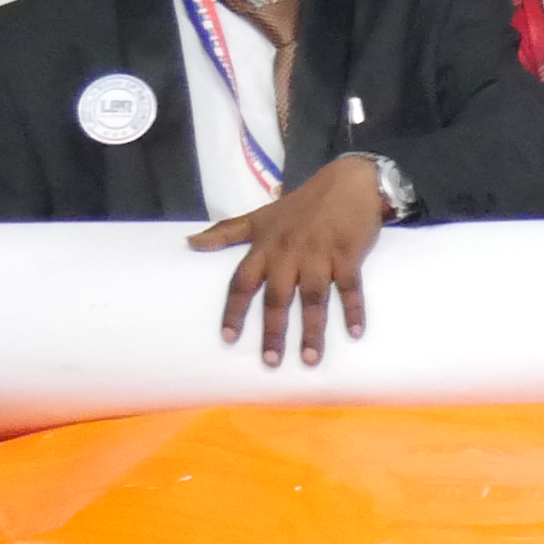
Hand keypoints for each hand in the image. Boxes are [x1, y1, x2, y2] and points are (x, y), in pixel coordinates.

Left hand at [189, 155, 391, 367]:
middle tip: (270, 361)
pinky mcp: (348, 254)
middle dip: (273, 330)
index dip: (234, 310)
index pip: (242, 282)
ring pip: (312, 298)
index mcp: (265, 247)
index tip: (228, 338)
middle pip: (277, 297)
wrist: (347, 182)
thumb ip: (226, 233)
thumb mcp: (260, 216)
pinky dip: (353, 310)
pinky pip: (350, 287)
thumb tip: (189, 243)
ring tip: (310, 360)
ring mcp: (319, 255)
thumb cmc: (302, 204)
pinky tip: (354, 334)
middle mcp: (288, 254)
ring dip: (312, 330)